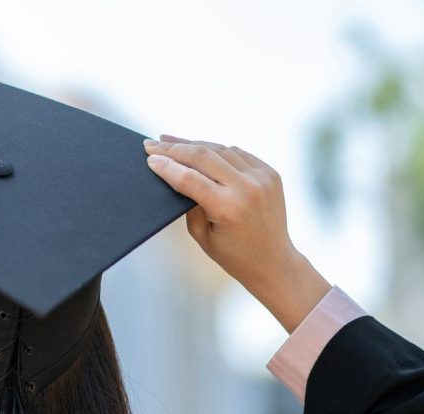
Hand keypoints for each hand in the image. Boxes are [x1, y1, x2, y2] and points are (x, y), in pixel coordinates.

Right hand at [143, 135, 330, 332]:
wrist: (274, 261)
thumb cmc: (235, 255)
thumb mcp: (202, 235)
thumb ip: (189, 204)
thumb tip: (176, 174)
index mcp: (228, 208)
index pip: (189, 178)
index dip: (166, 166)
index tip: (150, 158)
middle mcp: (248, 188)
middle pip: (203, 156)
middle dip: (174, 148)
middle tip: (153, 144)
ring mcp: (262, 178)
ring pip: (220, 149)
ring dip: (194, 144)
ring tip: (172, 142)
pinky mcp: (270, 173)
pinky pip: (238, 153)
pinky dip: (217, 150)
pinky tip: (200, 149)